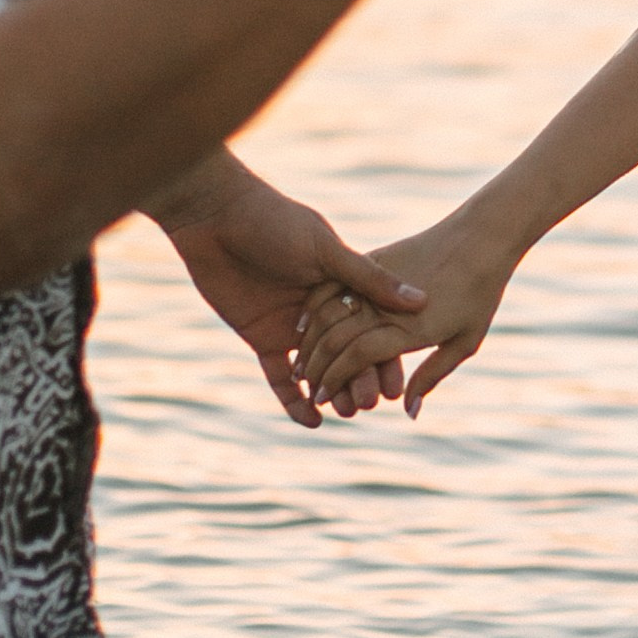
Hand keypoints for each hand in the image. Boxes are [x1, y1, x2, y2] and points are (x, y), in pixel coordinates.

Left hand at [156, 155, 427, 426]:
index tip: (397, 386)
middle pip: (347, 354)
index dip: (385, 358)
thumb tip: (421, 301)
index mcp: (343, 287)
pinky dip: (293, 400)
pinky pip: (280, 377)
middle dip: (360, 379)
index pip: (372, 330)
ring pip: (318, 369)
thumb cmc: (275, 222)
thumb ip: (369, 279)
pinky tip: (311, 420)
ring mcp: (292, 327)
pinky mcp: (261, 338)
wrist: (216, 216)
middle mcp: (321, 311)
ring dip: (332, 391)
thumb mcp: (326, 249)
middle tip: (371, 404)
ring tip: (347, 411)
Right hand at [298, 213, 514, 418]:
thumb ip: (432, 375)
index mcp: (411, 328)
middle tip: (307, 387)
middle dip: (316, 368)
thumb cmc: (481, 293)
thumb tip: (408, 413)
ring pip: (328, 313)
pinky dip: (313, 308)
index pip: (358, 356)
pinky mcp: (374, 260)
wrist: (481, 236)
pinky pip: (334, 286)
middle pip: (337, 338)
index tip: (320, 398)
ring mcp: (378, 280)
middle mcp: (389, 304)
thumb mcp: (465, 341)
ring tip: (300, 364)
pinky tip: (303, 326)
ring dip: (310, 342)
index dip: (335, 380)